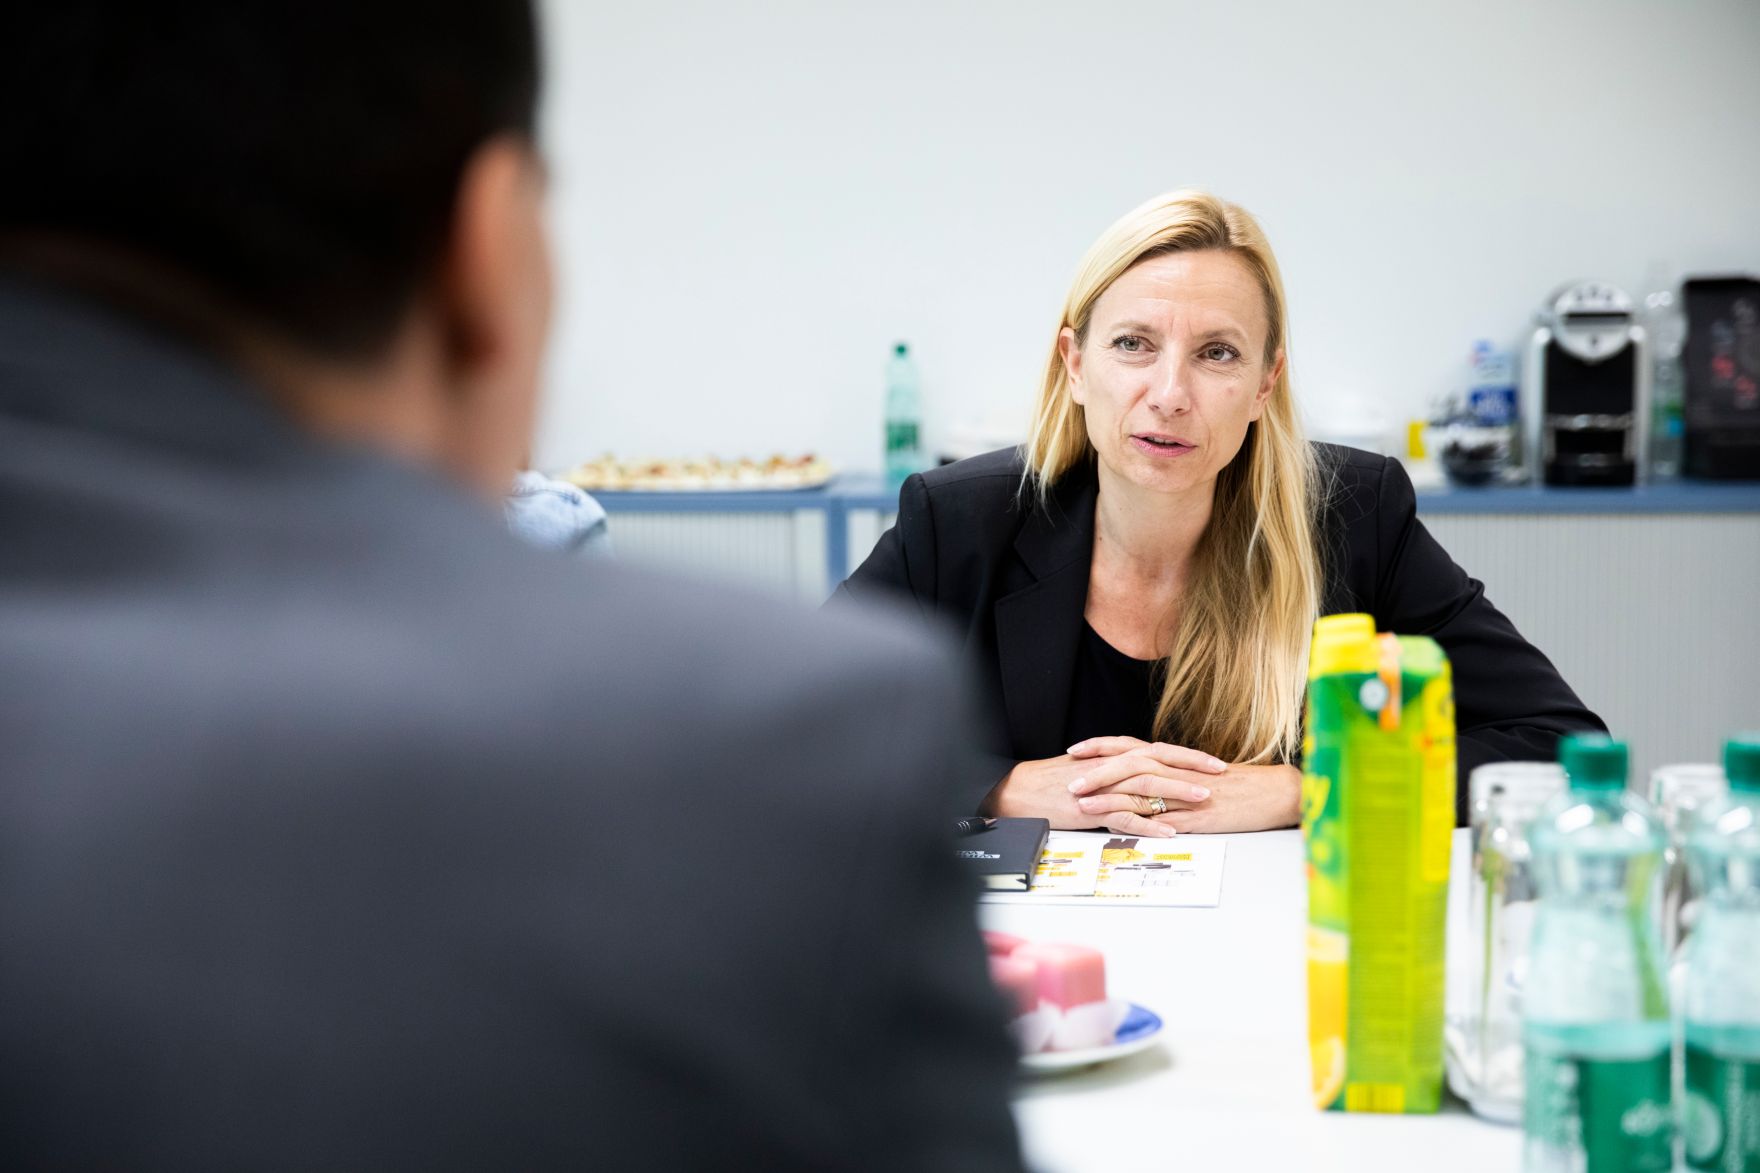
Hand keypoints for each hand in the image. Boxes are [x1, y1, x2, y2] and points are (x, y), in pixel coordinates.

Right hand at [986, 738, 1225, 837]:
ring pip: (1146, 786)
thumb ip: (1120, 771)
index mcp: (1114, 756)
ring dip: (1176, 792)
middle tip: (1220, 774)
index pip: (1158, 750)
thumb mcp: (1092, 770)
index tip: (1214, 763)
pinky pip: (1124, 816)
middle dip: (1191, 767)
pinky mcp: (1092, 809)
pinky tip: (1168, 831)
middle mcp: (1112, 767)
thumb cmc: (1055, 782)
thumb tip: (1146, 776)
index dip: (1187, 756)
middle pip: (1158, 761)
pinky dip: (1148, 823)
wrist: (1022, 790)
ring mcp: (1102, 787)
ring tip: (1203, 800)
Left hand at [1068, 736, 1301, 833]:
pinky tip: (1120, 828)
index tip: (1075, 751)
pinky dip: (1139, 823)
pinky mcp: (1196, 817)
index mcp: (1174, 760)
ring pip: (1140, 792)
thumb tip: (1144, 781)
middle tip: (1070, 782)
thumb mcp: (1197, 775)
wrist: (1273, 792)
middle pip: (1128, 765)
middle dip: (1096, 773)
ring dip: (1109, 798)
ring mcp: (1184, 794)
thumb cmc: (1237, 785)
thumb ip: (1170, 775)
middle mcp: (1175, 772)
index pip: (1129, 747)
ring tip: (1083, 805)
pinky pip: (1163, 820)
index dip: (1101, 748)